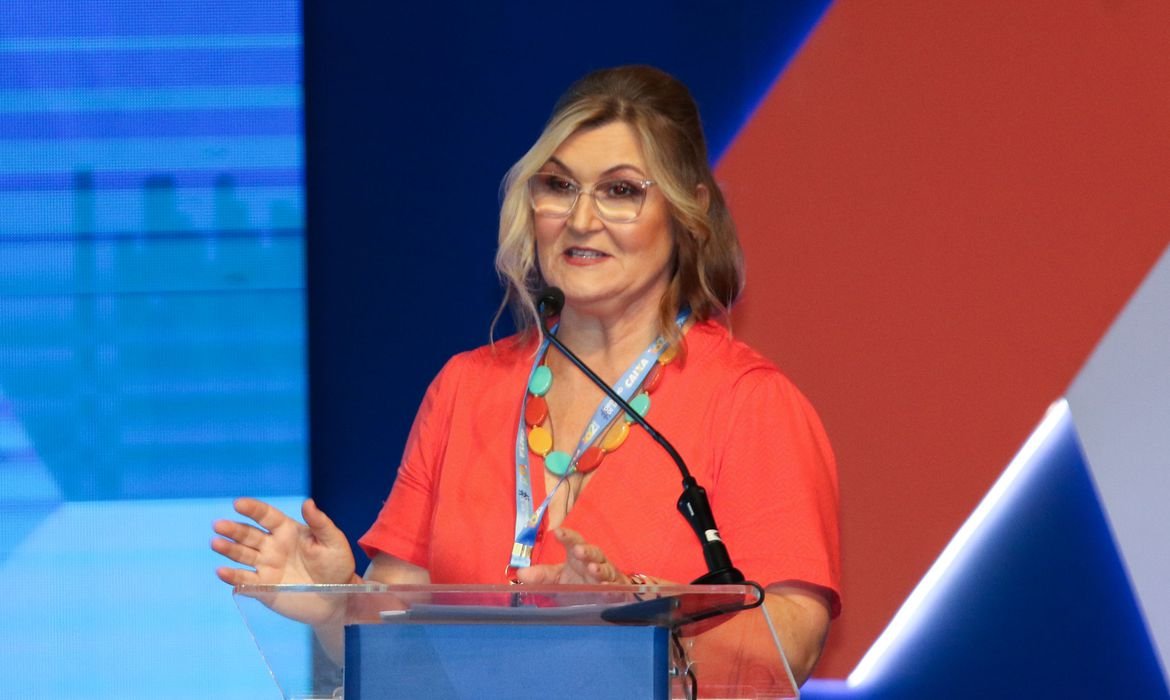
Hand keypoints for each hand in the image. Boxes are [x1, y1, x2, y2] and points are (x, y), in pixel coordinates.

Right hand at [211, 497, 355, 587]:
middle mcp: (272, 546)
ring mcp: (266, 567)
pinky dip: (232, 576)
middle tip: (219, 525)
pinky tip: (221, 571)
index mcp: (287, 531)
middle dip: (233, 529)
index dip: (252, 509)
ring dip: (228, 549)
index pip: (266, 516)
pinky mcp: (263, 587)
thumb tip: (308, 502)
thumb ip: (320, 523)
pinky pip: (244, 580)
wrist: (337, 598)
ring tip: (216, 543)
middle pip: (248, 534)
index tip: (239, 503)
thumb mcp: (334, 542)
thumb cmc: (337, 566)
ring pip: (242, 555)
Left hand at [513, 528, 630, 584]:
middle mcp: (594, 562)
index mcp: (579, 555)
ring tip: (592, 569)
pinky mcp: (616, 590)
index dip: (567, 536)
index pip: (574, 541)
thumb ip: (541, 575)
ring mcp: (607, 575)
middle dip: (587, 551)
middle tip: (578, 550)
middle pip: (593, 552)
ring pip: (606, 568)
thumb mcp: (557, 578)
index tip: (557, 532)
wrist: (600, 598)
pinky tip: (607, 587)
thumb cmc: (579, 582)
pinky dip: (611, 587)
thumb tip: (520, 573)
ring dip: (600, 568)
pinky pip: (615, 587)